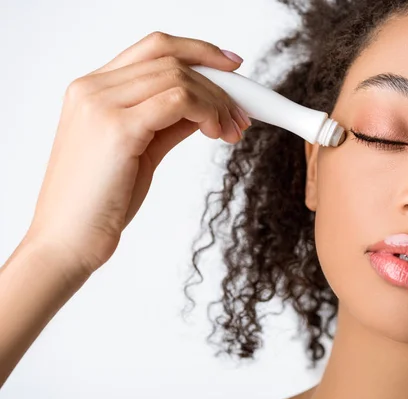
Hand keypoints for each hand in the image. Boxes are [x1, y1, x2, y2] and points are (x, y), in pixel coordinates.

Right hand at [25, 31, 251, 275]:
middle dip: (217, 83)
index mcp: (92, 89)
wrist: (67, 242)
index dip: (198, 51)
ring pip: (178, 78)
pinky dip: (208, 112)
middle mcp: (92, 88)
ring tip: (232, 130)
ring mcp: (101, 104)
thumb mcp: (140, 150)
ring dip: (217, 102)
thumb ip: (167, 121)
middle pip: (170, 59)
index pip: (154, 48)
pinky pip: (178, 100)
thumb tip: (205, 106)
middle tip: (241, 114)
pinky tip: (218, 132)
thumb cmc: (100, 202)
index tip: (232, 66)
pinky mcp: (117, 128)